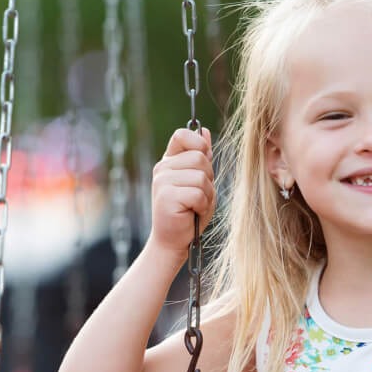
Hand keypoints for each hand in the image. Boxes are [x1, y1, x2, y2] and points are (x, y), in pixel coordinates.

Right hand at [149, 127, 214, 254]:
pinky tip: (192, 212)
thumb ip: (202, 159)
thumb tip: (206, 131)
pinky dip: (202, 205)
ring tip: (196, 206)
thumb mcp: (200, 182)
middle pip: (200, 157)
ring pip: (201, 177)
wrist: (173, 240)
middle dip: (209, 178)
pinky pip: (198, 193)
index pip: (182, 135)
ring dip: (207, 195)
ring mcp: (162, 181)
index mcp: (170, 161)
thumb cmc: (189, 212)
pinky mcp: (166, 196)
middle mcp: (163, 168)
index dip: (198, 143)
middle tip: (200, 196)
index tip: (204, 159)